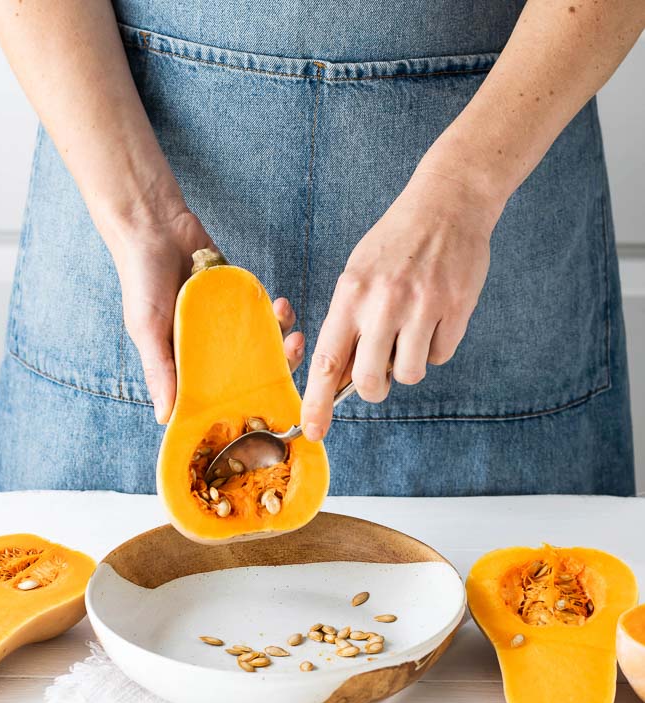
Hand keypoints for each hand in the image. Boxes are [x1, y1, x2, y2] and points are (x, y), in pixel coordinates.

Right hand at [108, 206, 303, 423]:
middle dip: (274, 368)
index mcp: (184, 364)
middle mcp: (208, 350)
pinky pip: (263, 314)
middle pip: (248, 372)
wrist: (154, 226)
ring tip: (289, 327)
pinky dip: (276, 313)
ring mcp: (226, 325)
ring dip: (281, 339)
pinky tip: (279, 303)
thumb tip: (165, 417)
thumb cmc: (141, 280)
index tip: (268, 403)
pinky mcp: (238, 300)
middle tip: (290, 354)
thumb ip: (159, 370)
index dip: (242, 402)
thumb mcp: (146, 329)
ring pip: (261, 345)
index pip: (217, 395)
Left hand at [300, 168, 501, 440]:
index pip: (328, 361)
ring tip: (412, 330)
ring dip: (408, 364)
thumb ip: (348, 324)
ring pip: (409, 374)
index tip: (313, 431)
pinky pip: (440, 356)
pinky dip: (436, 346)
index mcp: (351, 294)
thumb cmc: (396, 243)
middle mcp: (384, 303)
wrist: (448, 203)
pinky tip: (436, 316)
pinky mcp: (456, 308)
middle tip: (381, 371)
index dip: (318, 402)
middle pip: (371, 381)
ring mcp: (422, 306)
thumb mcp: (358, 274)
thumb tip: (341, 378)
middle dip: (374, 388)